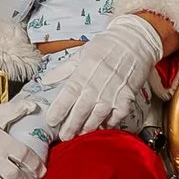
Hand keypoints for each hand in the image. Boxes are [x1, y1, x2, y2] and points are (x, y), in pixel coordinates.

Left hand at [43, 13, 161, 139]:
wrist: (133, 42)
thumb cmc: (106, 46)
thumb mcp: (80, 54)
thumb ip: (63, 70)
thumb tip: (45, 80)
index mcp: (81, 76)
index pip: (65, 98)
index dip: (57, 112)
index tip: (51, 121)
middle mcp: (95, 88)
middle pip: (79, 113)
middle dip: (70, 127)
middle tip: (64, 136)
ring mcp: (112, 95)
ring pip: (96, 118)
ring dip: (88, 128)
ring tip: (81, 134)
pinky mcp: (126, 99)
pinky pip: (116, 117)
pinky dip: (109, 124)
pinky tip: (103, 126)